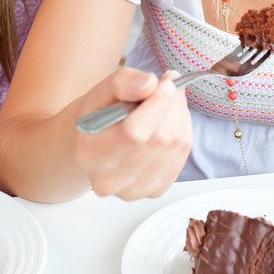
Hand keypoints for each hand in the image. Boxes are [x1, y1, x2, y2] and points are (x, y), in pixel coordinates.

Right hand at [73, 66, 192, 199]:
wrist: (95, 142)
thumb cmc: (98, 115)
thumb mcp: (101, 90)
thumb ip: (122, 82)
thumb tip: (149, 84)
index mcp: (90, 154)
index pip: (134, 133)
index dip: (156, 104)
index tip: (165, 82)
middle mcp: (110, 179)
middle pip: (159, 140)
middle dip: (172, 106)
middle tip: (169, 85)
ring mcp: (135, 190)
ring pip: (176, 146)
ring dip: (180, 115)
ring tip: (168, 100)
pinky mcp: (156, 190)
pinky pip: (182, 154)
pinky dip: (183, 130)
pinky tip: (170, 119)